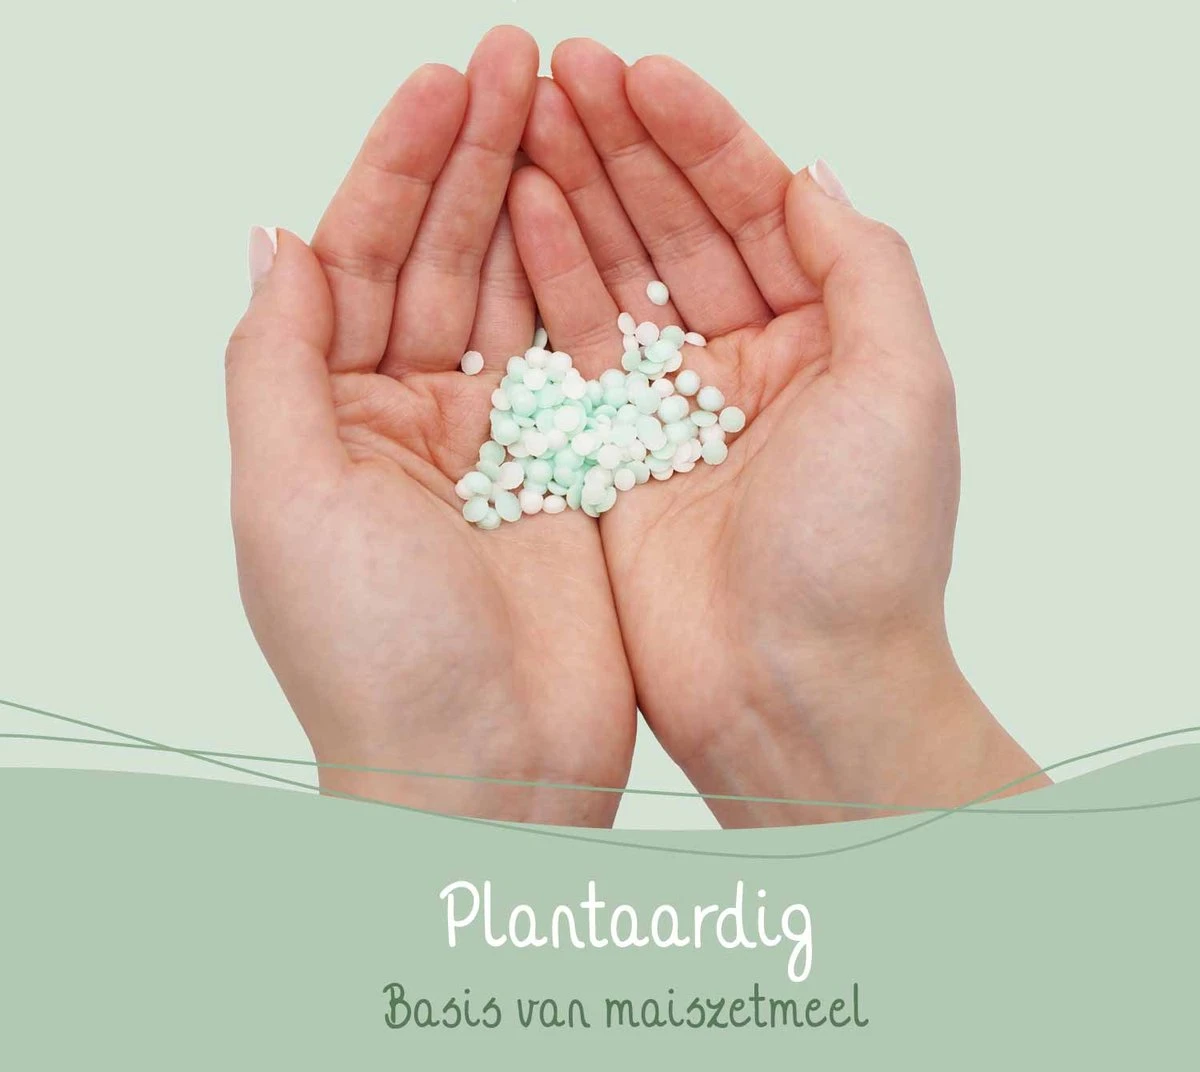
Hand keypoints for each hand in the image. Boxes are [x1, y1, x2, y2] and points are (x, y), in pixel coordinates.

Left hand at [224, 29, 634, 825]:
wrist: (486, 764)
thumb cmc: (374, 653)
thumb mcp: (288, 493)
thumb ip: (275, 358)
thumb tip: (274, 236)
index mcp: (327, 418)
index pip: (358, 260)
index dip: (399, 168)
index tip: (445, 84)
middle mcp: (404, 422)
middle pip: (436, 260)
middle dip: (473, 158)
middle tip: (521, 63)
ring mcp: (492, 443)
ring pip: (506, 293)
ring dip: (529, 201)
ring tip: (562, 111)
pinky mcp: (566, 470)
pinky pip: (572, 357)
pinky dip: (581, 286)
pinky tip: (594, 219)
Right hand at [509, 40, 1045, 825]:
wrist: (793, 688)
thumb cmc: (862, 554)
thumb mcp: (901, 386)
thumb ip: (862, 265)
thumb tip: (810, 173)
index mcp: (823, 340)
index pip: (754, 208)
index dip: (699, 135)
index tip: (638, 74)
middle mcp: (748, 364)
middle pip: (677, 229)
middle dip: (623, 147)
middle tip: (560, 73)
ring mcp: (674, 407)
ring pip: (619, 275)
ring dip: (576, 195)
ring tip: (527, 120)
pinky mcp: (612, 453)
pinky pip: (575, 347)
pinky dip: (549, 279)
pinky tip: (523, 215)